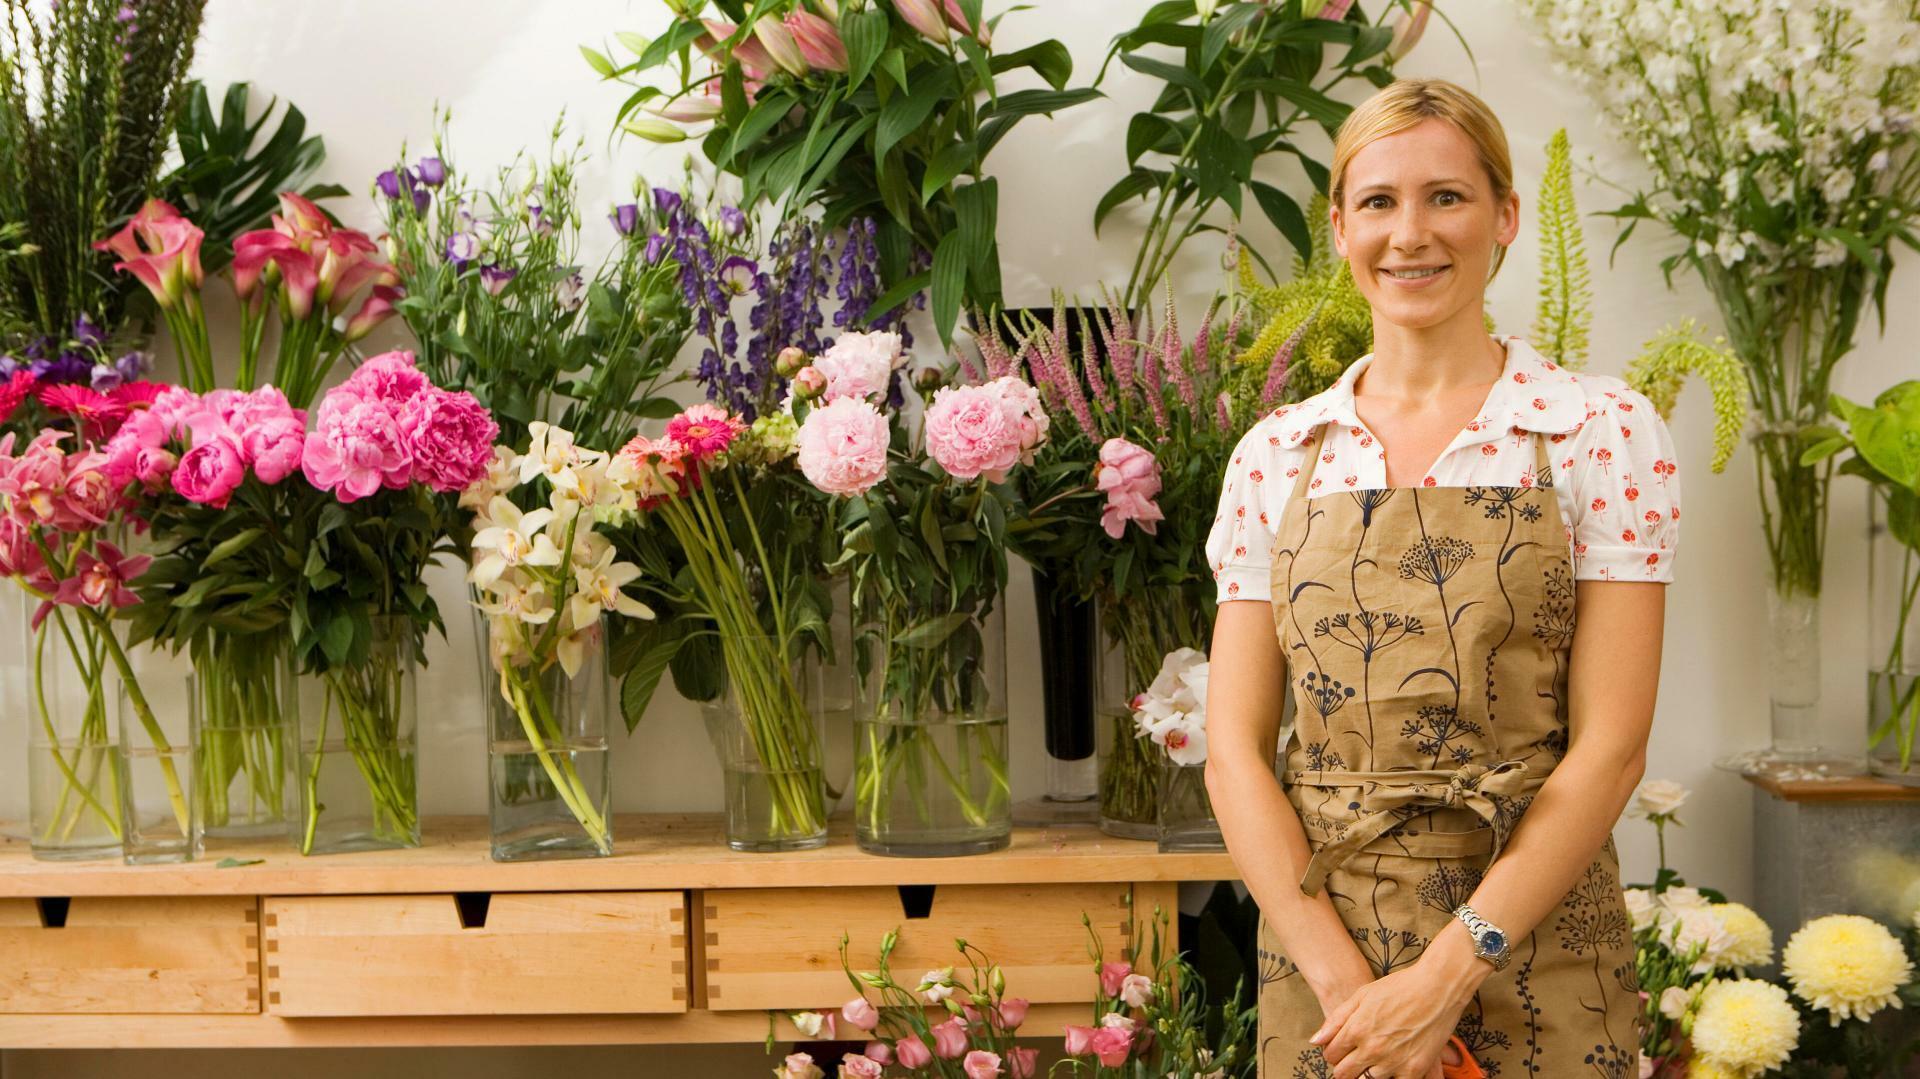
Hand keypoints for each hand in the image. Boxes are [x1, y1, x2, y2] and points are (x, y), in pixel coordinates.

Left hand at [1308, 965, 1472, 1078]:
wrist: (1437, 987)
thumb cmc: (1399, 987)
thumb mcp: (1362, 995)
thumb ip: (1336, 1020)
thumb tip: (1316, 1040)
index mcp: (1356, 1030)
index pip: (1331, 1055)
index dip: (1333, 1052)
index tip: (1340, 1049)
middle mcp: (1371, 1049)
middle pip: (1344, 1074)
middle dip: (1345, 1067)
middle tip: (1353, 1059)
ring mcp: (1393, 1061)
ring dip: (1368, 1072)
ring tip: (1376, 1058)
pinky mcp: (1414, 1070)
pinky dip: (1392, 1075)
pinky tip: (1394, 1064)